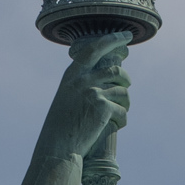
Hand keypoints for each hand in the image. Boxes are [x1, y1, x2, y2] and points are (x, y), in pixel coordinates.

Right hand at [45, 32, 130, 158]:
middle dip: (125, 79)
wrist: (57, 148)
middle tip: (127, 86)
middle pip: (115, 70)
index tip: (125, 35)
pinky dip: (122, 120)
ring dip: (125, 103)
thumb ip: (82, 84)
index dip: (112, 39)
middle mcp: (83, 80)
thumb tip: (107, 77)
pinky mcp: (103, 109)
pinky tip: (117, 126)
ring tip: (119, 113)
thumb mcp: (67, 98)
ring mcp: (93, 93)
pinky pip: (123, 111)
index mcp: (72, 74)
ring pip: (122, 92)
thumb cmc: (62, 127)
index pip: (95, 48)